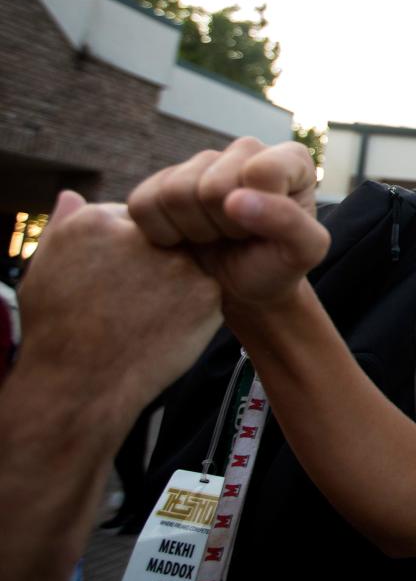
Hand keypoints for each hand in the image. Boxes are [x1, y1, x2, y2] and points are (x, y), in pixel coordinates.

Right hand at [17, 191, 222, 410]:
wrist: (81, 385)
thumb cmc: (57, 331)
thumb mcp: (43, 269)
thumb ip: (63, 226)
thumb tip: (72, 195)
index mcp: (96, 220)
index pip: (135, 217)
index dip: (128, 249)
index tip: (117, 275)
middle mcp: (142, 234)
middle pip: (167, 234)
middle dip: (159, 258)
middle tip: (137, 296)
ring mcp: (178, 262)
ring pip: (189, 259)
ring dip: (178, 280)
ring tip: (148, 313)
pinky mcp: (206, 290)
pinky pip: (207, 288)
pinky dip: (194, 305)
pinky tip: (168, 326)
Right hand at [128, 137, 328, 305]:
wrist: (243, 287)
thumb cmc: (278, 264)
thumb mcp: (305, 252)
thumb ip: (290, 223)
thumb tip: (235, 200)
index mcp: (291, 159)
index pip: (262, 172)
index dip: (261, 212)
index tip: (269, 228)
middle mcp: (246, 150)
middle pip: (213, 185)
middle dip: (226, 225)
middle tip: (240, 237)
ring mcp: (201, 162)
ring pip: (175, 193)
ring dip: (196, 230)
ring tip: (217, 237)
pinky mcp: (161, 182)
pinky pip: (143, 204)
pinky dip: (164, 234)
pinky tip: (189, 237)